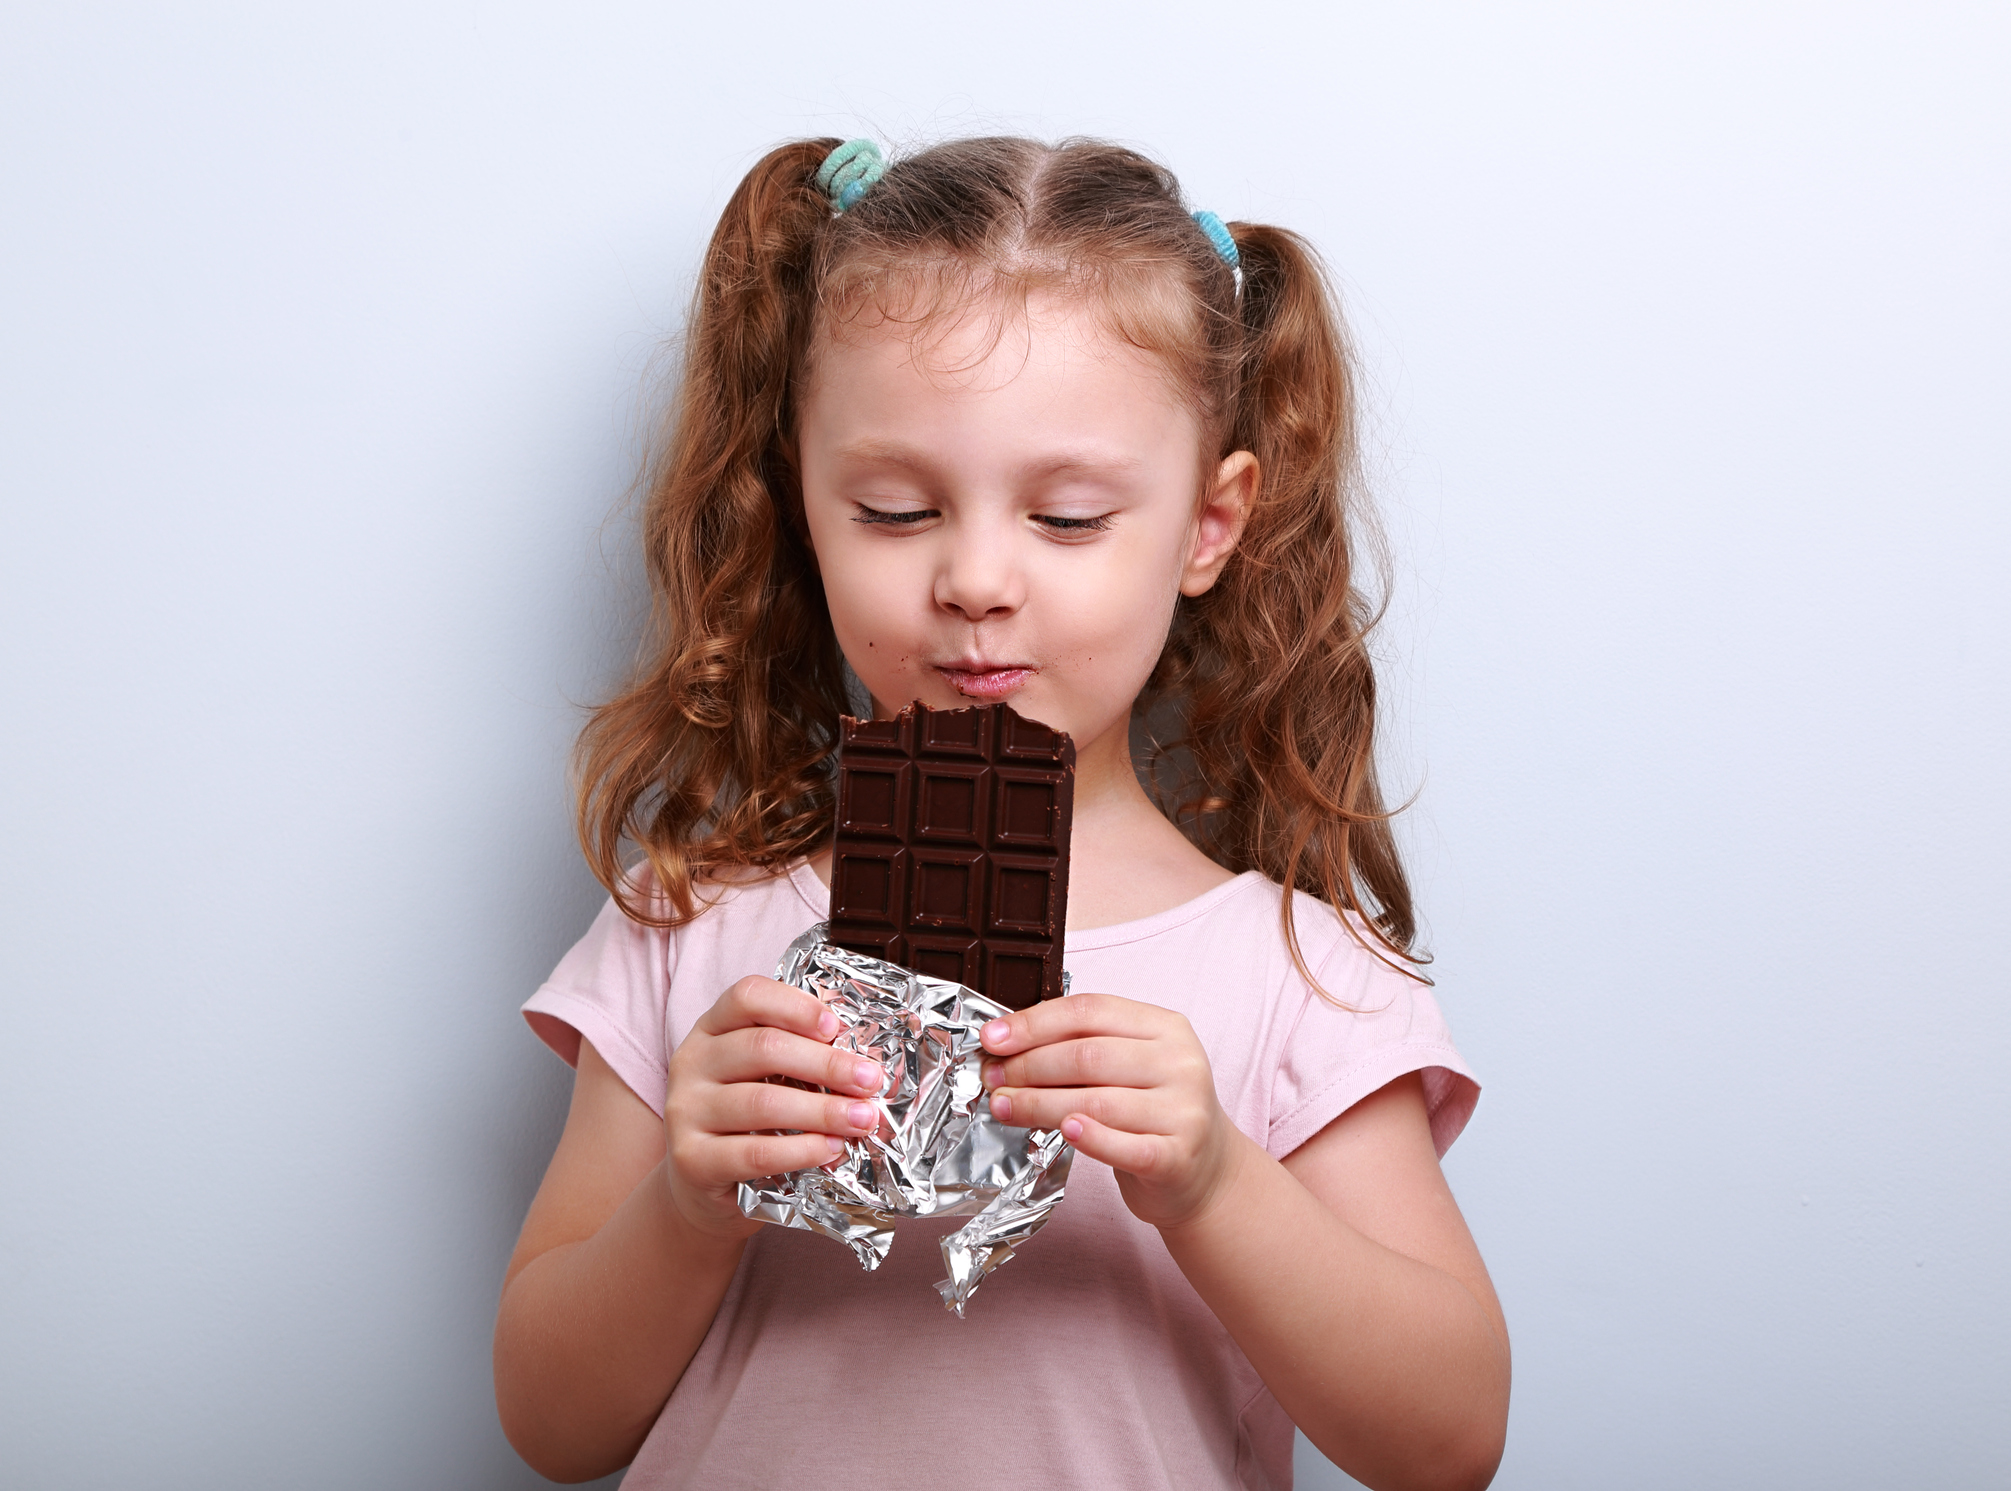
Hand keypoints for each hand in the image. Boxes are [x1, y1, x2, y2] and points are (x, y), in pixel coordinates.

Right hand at [661, 976, 885, 1238]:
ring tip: (862, 1119)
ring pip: (761, 1102)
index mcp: (712, 1028)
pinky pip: (754, 1153)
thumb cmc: (746, 1119)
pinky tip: (831, 1149)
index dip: (795, 1006)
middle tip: (870, 1080)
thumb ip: (797, 1055)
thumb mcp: (762, 1075)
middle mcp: (692, 1061)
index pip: (747, 997)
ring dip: (823, 1110)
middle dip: (826, 1064)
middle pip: (763, 1048)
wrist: (700, 1182)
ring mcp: (685, 1110)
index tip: (836, 1027)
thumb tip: (863, 1058)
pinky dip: (800, 1150)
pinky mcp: (691, 1159)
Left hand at [979, 993, 1247, 1229]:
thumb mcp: (1130, 1065)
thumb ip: (1083, 1047)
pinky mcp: (1179, 1156)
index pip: (1090, 1012)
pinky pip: (1126, 1146)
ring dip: (1038, 1104)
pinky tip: (1062, 1132)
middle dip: (1028, 1066)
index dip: (1034, 1023)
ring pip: (1097, 1101)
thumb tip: (1006, 1045)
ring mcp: (1184, 1110)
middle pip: (1088, 1056)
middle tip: (992, 1078)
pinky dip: (1091, 1139)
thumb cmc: (1152, 1112)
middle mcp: (1180, 1063)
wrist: (1206, 1173)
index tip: (992, 1040)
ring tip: (1003, 1106)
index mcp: (1165, 1026)